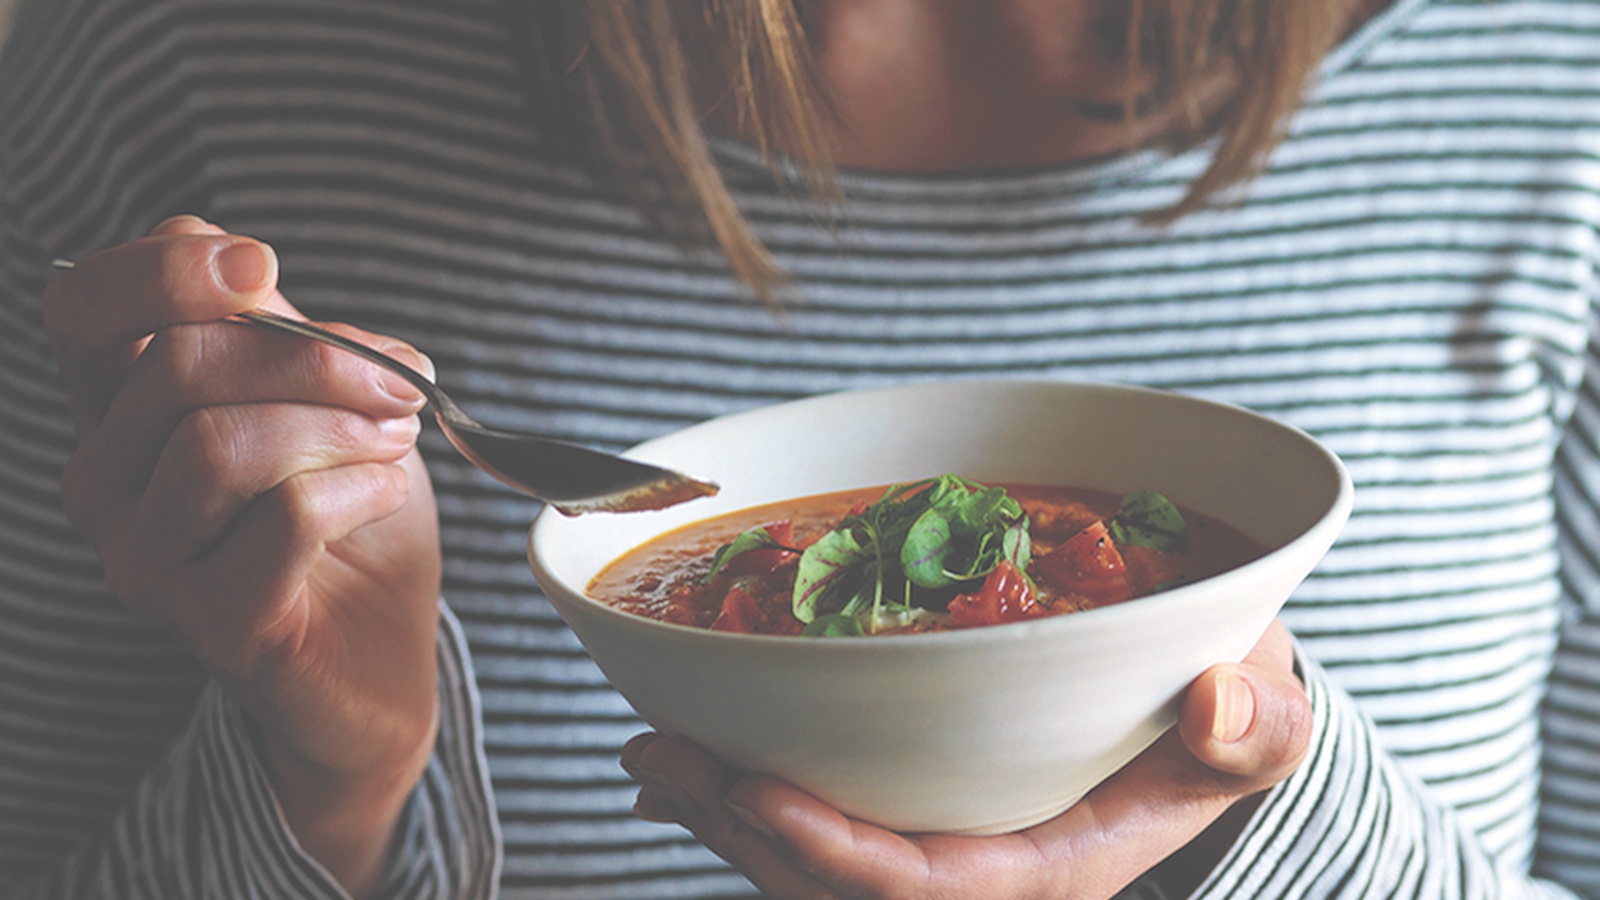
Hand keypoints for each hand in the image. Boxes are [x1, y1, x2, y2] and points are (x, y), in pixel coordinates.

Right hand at [44, 216, 442, 896]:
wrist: (381, 652)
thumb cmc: (347, 514)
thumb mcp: (321, 398)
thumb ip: (276, 331)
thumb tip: (245, 265)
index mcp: (120, 411)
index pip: (83, 308)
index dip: (164, 269)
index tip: (264, 268)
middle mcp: (106, 483)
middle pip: (177, 364)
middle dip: (315, 357)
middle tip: (400, 386)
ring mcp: (145, 560)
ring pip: (220, 443)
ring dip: (340, 426)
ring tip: (397, 442)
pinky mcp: (211, 622)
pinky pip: (285, 517)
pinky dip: (361, 486)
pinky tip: (387, 492)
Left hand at [621, 619, 1310, 899]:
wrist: (1200, 726)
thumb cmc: (1227, 719)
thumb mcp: (1263, 721)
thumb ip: (1256, 727)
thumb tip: (1216, 702)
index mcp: (1051, 866)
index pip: (930, 886)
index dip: (840, 852)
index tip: (760, 795)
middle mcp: (981, 872)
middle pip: (841, 884)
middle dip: (743, 831)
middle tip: (662, 760)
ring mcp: (942, 846)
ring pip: (811, 864)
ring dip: (722, 816)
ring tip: (651, 760)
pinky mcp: (916, 812)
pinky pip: (817, 830)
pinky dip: (743, 804)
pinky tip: (681, 771)